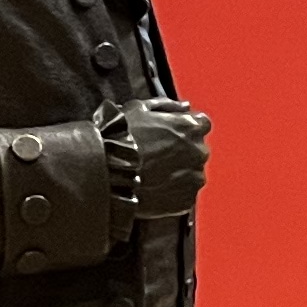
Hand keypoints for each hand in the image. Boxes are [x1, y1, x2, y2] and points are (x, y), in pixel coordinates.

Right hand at [125, 98, 212, 217]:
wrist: (105, 173)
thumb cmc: (119, 138)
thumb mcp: (139, 108)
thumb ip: (168, 105)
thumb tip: (186, 107)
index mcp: (192, 127)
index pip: (200, 124)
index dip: (183, 128)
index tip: (168, 134)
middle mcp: (199, 152)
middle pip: (196, 150)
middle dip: (180, 151)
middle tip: (154, 155)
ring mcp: (194, 178)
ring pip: (191, 173)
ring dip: (177, 172)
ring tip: (151, 173)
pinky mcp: (186, 200)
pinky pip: (183, 195)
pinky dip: (172, 192)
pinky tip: (153, 187)